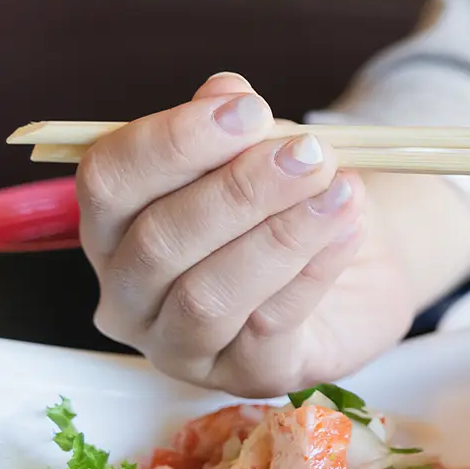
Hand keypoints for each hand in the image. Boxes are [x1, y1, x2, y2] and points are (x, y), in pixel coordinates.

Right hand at [78, 74, 416, 396]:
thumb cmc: (289, 205)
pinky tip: (349, 230)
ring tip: (339, 192)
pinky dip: (314, 271)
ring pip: (208, 294)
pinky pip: (269, 327)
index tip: (249, 109)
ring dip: (280, 236)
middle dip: (240, 190)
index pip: (109, 179)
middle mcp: (127, 293)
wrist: (359, 267)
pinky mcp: (245, 377)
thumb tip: (225, 91)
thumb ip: (240, 127)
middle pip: (159, 241)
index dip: (175, 140)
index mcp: (112, 225)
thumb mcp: (267, 152)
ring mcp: (179, 346)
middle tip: (311, 153)